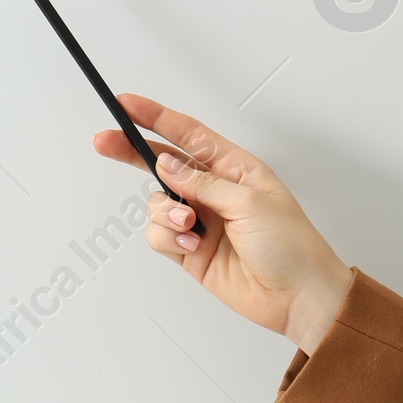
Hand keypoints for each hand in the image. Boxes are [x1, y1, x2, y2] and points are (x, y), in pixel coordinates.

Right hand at [92, 97, 353, 353]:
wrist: (298, 297)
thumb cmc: (291, 245)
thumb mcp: (250, 202)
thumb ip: (202, 182)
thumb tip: (166, 164)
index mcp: (234, 168)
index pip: (188, 134)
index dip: (156, 117)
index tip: (125, 104)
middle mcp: (214, 191)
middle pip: (162, 163)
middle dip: (132, 152)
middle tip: (104, 142)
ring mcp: (200, 221)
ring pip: (157, 203)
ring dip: (165, 212)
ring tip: (188, 226)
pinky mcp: (190, 250)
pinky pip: (159, 235)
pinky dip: (168, 238)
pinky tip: (190, 245)